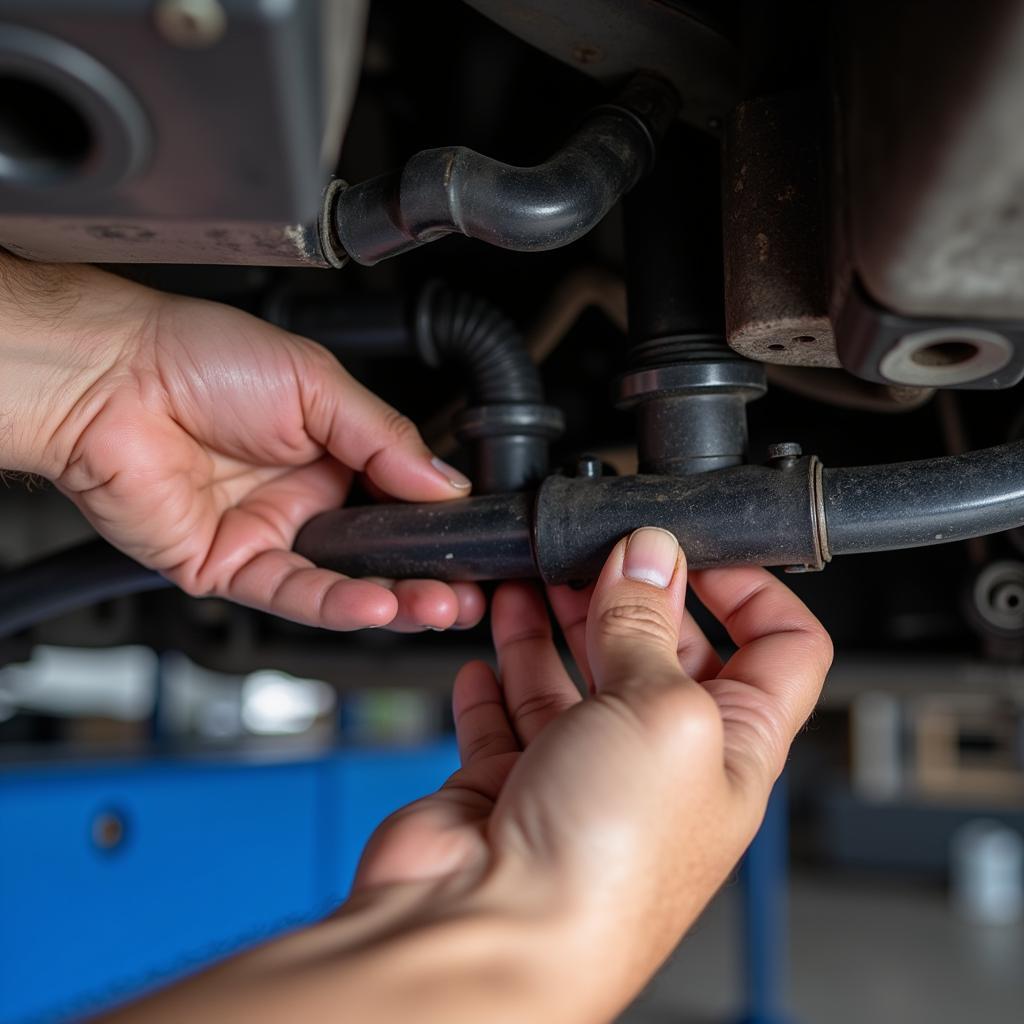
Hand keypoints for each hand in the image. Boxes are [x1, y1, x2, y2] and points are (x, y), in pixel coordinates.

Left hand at [0, 256, 483, 631]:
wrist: (108, 376)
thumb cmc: (196, 357)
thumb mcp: (319, 386)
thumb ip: (387, 440)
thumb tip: (447, 481)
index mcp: (329, 448)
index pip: (399, 497)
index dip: (436, 521)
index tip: (476, 537)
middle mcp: (299, 497)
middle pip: (375, 551)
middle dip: (428, 575)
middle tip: (471, 589)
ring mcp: (264, 534)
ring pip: (340, 582)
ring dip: (395, 598)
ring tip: (442, 603)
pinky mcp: (225, 567)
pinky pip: (291, 594)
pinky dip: (338, 602)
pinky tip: (380, 602)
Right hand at [96, 529, 830, 1023]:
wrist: (491, 941)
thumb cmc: (604, 868)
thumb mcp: (659, 709)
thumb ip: (649, 624)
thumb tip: (647, 557)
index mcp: (727, 749)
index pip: (777, 652)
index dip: (748, 591)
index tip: (698, 548)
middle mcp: (656, 762)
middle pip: (657, 652)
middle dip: (630, 593)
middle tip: (596, 552)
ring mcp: (578, 773)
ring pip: (572, 674)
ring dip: (554, 621)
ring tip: (532, 578)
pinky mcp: (507, 784)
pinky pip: (504, 715)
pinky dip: (496, 678)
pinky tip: (488, 652)